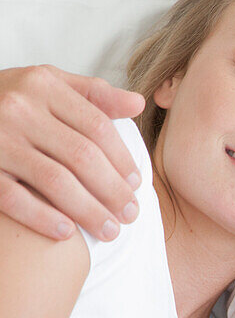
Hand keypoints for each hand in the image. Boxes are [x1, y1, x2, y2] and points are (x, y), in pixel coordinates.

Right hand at [0, 65, 144, 241]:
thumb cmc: (10, 98)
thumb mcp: (47, 84)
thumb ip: (92, 94)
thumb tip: (138, 105)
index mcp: (42, 85)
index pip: (96, 126)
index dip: (121, 159)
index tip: (136, 184)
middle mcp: (19, 109)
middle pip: (82, 156)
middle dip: (112, 190)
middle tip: (130, 214)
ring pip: (55, 181)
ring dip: (88, 211)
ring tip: (109, 230)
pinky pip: (14, 198)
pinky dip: (42, 217)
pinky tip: (67, 233)